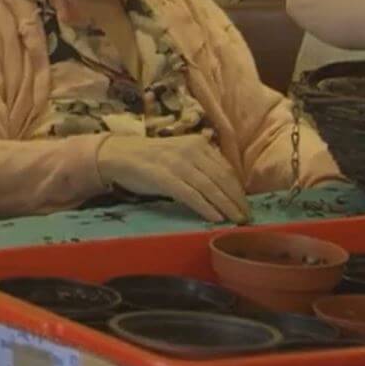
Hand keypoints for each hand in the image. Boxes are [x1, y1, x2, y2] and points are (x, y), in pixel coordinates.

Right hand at [97, 133, 250, 223]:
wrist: (118, 155)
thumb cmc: (150, 158)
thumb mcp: (180, 155)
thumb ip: (201, 165)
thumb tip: (224, 188)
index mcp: (199, 144)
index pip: (226, 169)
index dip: (238, 190)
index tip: (245, 205)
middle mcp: (191, 151)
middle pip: (222, 179)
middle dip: (237, 200)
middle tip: (246, 218)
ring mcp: (178, 164)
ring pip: (210, 187)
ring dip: (226, 206)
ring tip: (236, 221)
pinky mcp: (165, 178)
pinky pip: (191, 195)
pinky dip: (206, 208)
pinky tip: (215, 218)